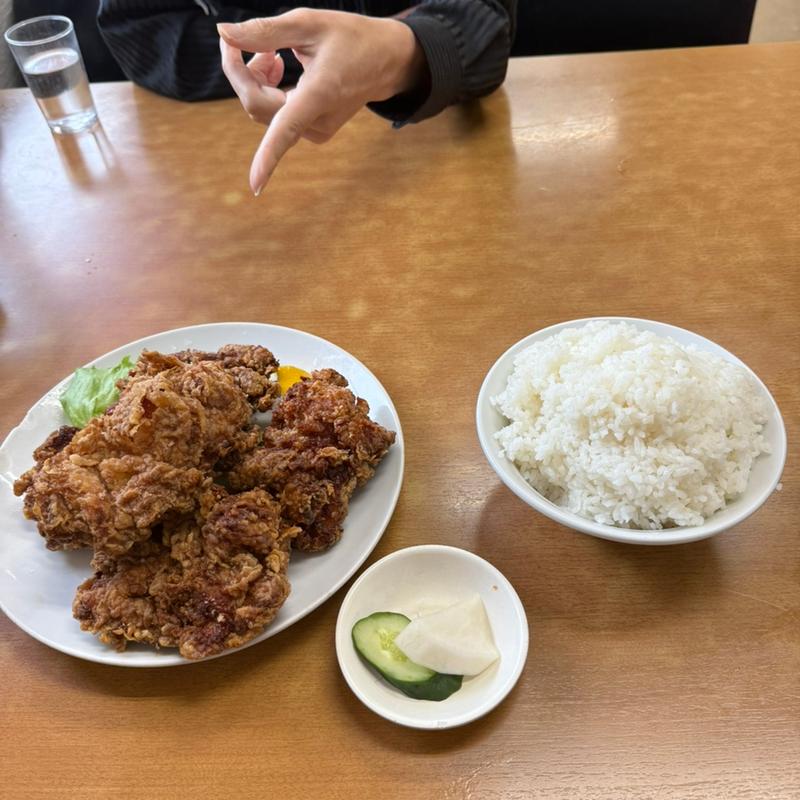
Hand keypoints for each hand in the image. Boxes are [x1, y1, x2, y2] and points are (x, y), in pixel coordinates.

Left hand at [218, 9, 425, 194]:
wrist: (385, 61)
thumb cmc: (350, 38)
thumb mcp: (309, 23)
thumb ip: (264, 31)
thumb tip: (224, 35)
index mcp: (320, 94)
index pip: (286, 130)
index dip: (268, 158)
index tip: (255, 184)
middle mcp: (318, 121)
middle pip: (257, 107)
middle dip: (243, 74)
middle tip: (247, 42)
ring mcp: (317, 132)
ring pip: (263, 113)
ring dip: (256, 81)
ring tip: (275, 55)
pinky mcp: (315, 133)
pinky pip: (275, 118)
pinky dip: (268, 91)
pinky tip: (280, 69)